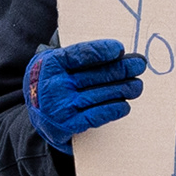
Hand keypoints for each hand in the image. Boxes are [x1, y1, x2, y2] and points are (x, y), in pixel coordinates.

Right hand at [24, 40, 145, 150]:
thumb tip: (112, 49)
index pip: (78, 54)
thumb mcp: (55, 62)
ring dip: (122, 90)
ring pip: (98, 95)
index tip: (120, 49)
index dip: (100, 51)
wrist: (35, 114)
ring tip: (137, 86)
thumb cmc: (53, 81)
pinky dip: (112, 110)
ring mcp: (60, 107)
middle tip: (140, 65)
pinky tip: (125, 105)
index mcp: (51, 64)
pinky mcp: (66, 126)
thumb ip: (77, 54)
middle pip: (94, 75)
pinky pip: (95, 116)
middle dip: (121, 69)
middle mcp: (54, 85)